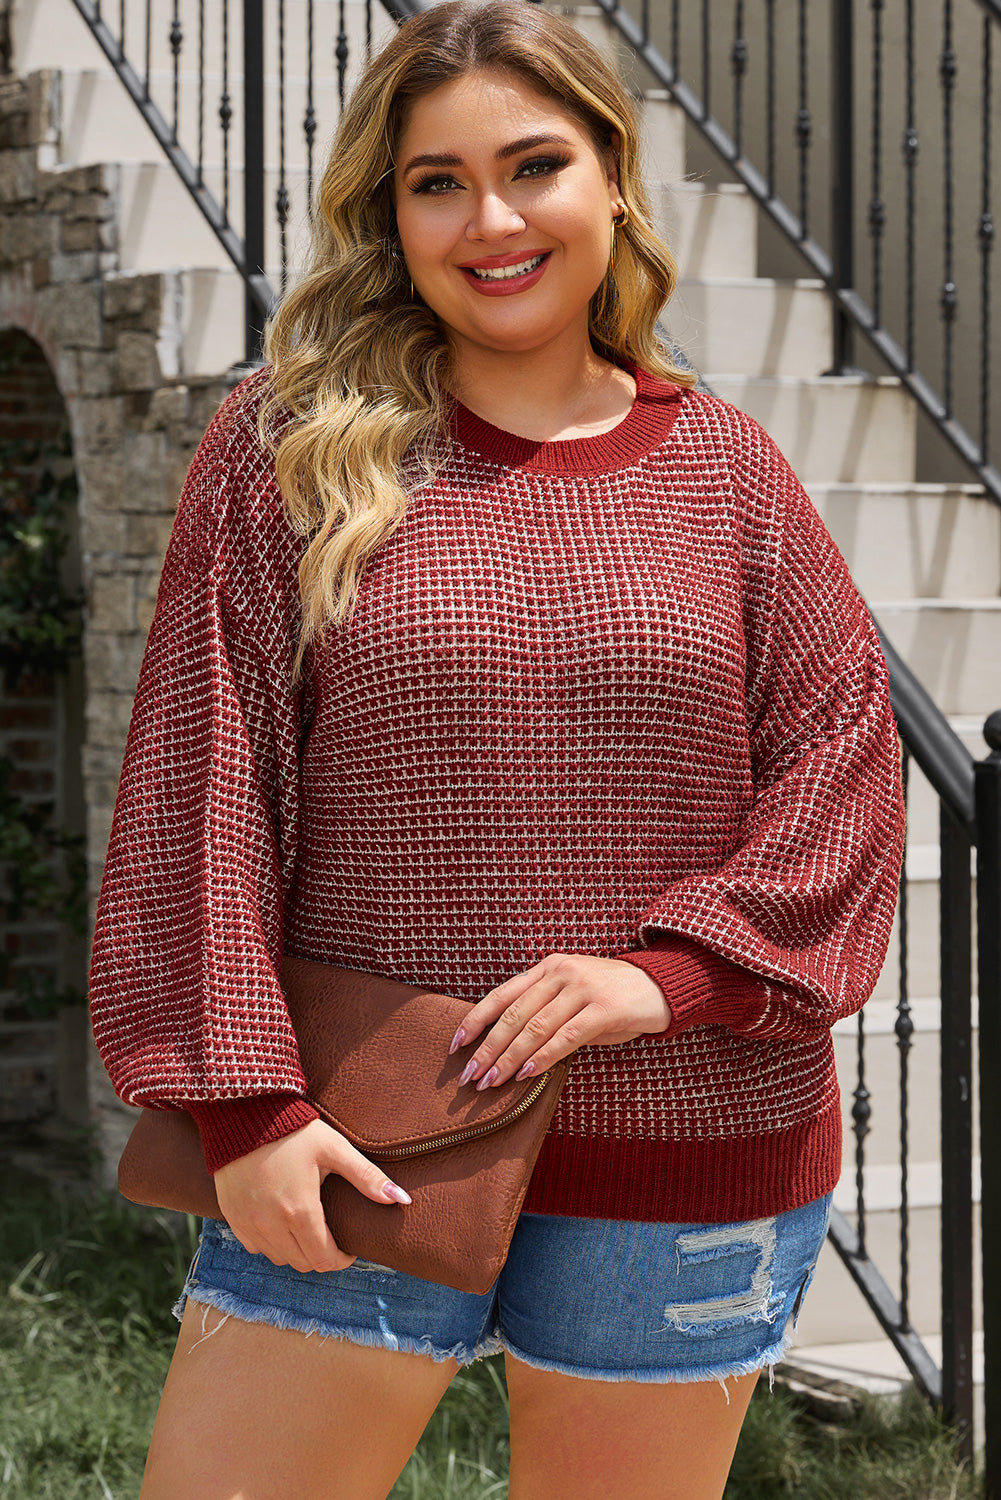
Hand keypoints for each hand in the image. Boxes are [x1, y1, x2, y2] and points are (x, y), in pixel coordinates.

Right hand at [213, 1118, 411, 1272]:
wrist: (244, 1112)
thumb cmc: (294, 1129)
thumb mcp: (334, 1149)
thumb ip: (367, 1177)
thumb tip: (401, 1199)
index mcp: (300, 1212)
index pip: (324, 1260)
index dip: (342, 1259)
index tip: (349, 1247)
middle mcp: (271, 1225)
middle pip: (303, 1263)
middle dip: (321, 1255)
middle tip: (331, 1236)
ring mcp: (248, 1223)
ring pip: (278, 1258)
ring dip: (296, 1250)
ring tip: (308, 1227)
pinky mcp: (232, 1216)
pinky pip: (254, 1246)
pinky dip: (270, 1242)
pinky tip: (280, 1221)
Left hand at [448, 954, 670, 1089]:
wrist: (661, 985)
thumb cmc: (612, 996)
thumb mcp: (574, 995)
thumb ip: (545, 1012)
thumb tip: (509, 1049)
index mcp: (548, 968)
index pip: (502, 995)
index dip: (475, 1020)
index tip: (455, 1045)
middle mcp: (561, 973)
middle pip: (513, 1015)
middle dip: (487, 1049)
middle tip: (469, 1076)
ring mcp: (582, 988)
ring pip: (535, 1028)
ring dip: (509, 1059)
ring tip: (491, 1082)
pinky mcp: (604, 1008)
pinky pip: (566, 1036)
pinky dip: (544, 1057)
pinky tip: (527, 1074)